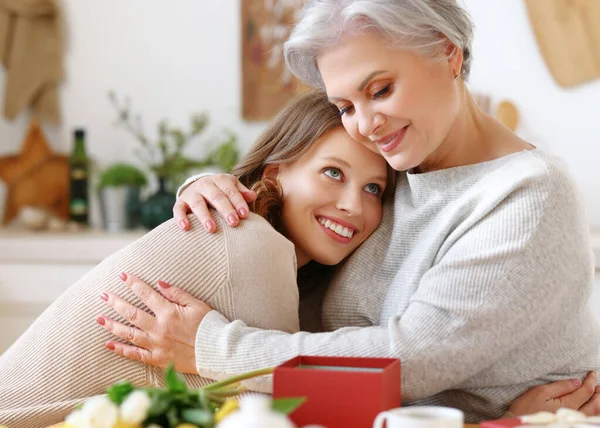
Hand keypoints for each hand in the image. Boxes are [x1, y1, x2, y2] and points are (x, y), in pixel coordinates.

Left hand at [96, 273, 212, 374]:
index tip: (122, 276)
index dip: (133, 284)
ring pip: (129, 333)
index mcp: (169, 312)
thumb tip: (159, 283)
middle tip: (103, 295)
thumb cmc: (209, 326)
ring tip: (99, 319)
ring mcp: (156, 345)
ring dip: (112, 325)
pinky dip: (121, 349)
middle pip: (131, 313)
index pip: (146, 294)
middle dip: (115, 302)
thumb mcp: (197, 304)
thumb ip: (177, 294)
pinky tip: (109, 344)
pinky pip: (136, 354)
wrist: (216, 351)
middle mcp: (159, 328)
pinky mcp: (158, 359)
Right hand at [173, 174, 256, 232]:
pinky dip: (180, 218)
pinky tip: (186, 227)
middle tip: (233, 222)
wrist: (199, 188)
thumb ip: (242, 193)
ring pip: (197, 203)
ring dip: (204, 216)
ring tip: (212, 229)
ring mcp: (191, 193)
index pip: (230, 190)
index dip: (238, 202)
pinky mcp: (180, 202)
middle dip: (225, 210)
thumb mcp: (232, 188)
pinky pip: (178, 209)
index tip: (244, 214)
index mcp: (220, 180)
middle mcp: (205, 184)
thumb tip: (253, 196)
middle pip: (216, 196)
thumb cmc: (222, 191)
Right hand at [508, 371, 599, 416]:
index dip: (590, 381)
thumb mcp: (540, 391)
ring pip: (594, 414)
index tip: (592, 373)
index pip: (585, 391)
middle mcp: (574, 415)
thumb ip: (560, 386)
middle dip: (598, 392)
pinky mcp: (568, 425)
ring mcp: (572, 422)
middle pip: (595, 404)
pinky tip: (591, 406)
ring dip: (598, 402)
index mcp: (567, 405)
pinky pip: (587, 419)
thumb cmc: (526, 407)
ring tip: (597, 393)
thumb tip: (577, 382)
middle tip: (597, 383)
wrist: (520, 423)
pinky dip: (593, 412)